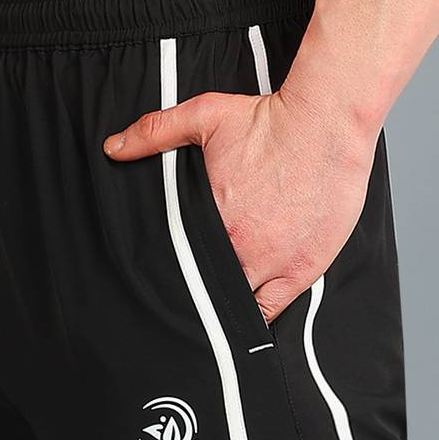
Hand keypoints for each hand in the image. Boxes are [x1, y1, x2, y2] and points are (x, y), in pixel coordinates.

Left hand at [104, 88, 374, 323]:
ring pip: (235, 305)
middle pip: (204, 287)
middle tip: (185, 296)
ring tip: (209, 314)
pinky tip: (242, 323)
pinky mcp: (300, 271)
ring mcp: (270, 264)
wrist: (326, 124)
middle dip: (193, 293)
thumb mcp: (204, 116)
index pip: (178, 261)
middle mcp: (238, 248)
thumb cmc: (270, 120)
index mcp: (209, 219)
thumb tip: (113, 147)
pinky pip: (271, 312)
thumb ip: (156, 133)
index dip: (170, 273)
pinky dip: (256, 320)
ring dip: (222, 309)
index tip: (167, 274)